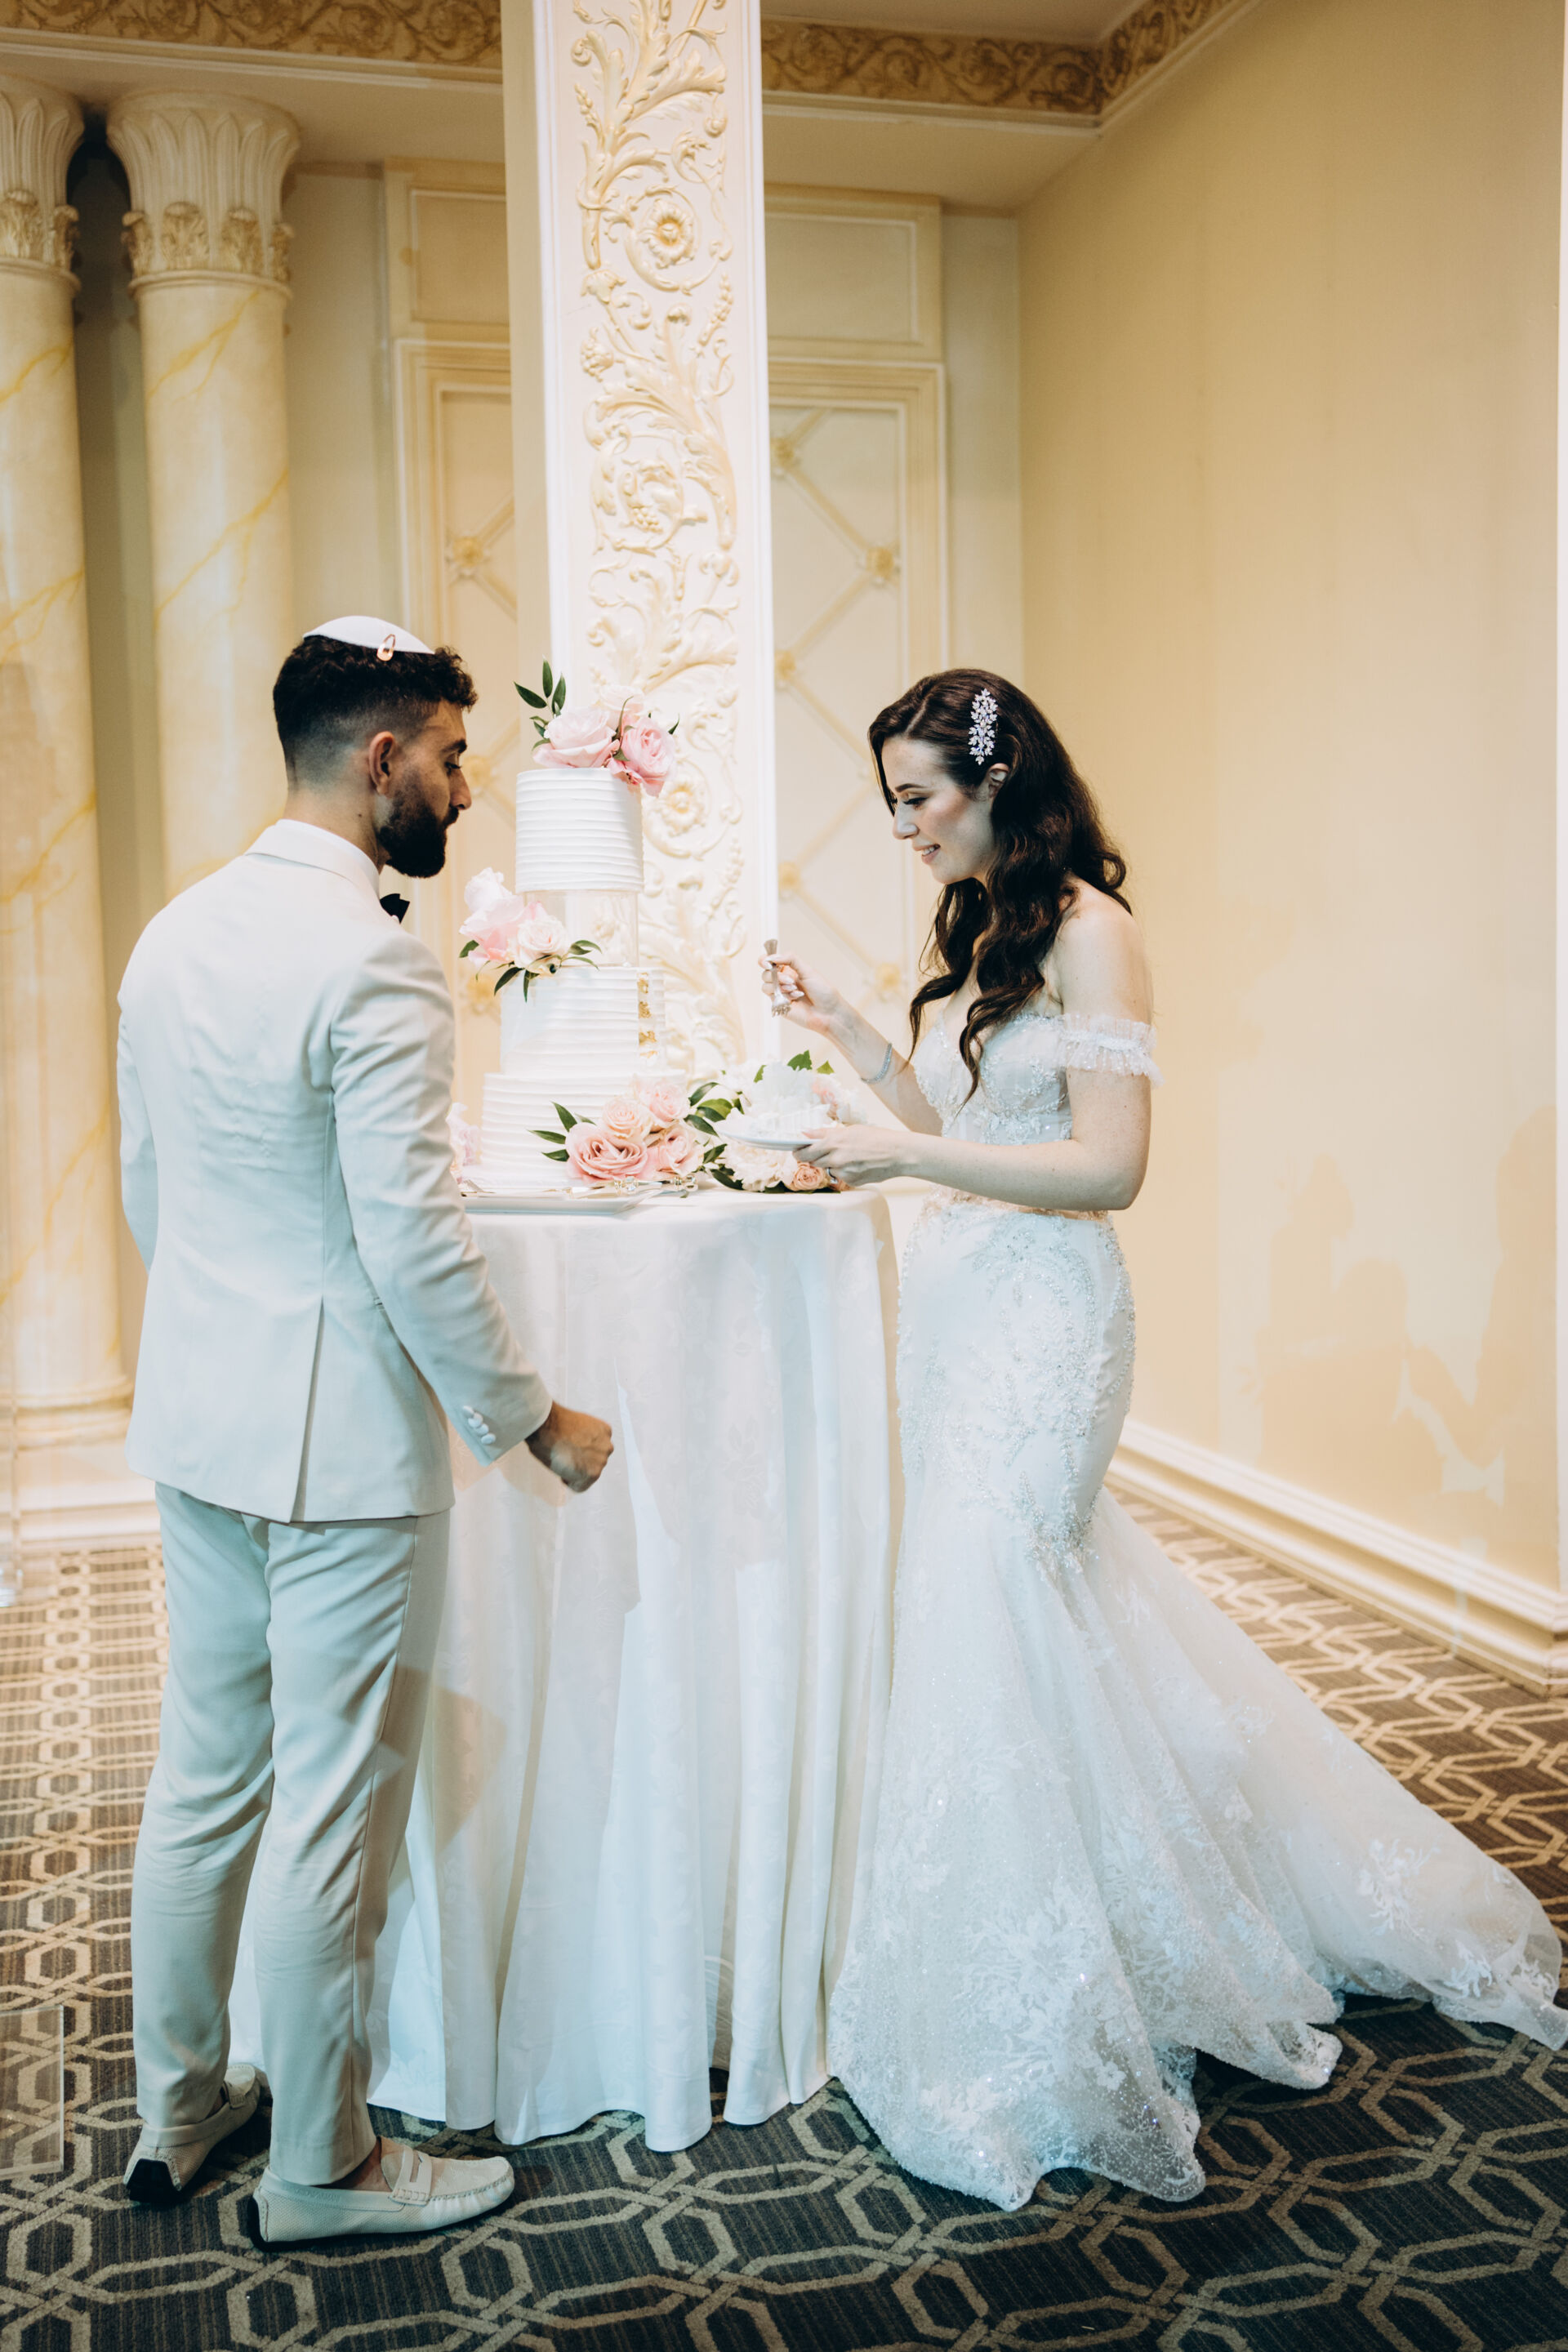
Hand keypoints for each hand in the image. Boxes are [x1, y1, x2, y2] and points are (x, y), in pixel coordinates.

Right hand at [526, 1401, 613, 1492]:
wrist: (548, 1427)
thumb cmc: (555, 1424)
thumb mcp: (577, 1426)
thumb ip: (583, 1439)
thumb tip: (575, 1448)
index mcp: (604, 1431)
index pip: (597, 1449)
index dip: (581, 1452)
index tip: (571, 1451)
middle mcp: (607, 1446)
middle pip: (595, 1463)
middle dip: (581, 1463)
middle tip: (565, 1458)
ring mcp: (601, 1461)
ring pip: (588, 1475)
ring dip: (575, 1472)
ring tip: (561, 1461)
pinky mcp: (593, 1474)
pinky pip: (580, 1487)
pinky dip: (569, 1483)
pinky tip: (561, 1470)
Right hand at [758, 945, 842, 1039]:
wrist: (828, 1011)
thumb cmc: (822, 991)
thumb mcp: (808, 970)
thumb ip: (790, 959)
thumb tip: (773, 957)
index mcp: (789, 970)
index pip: (770, 962)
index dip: (764, 960)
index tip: (768, 963)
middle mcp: (783, 981)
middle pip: (765, 973)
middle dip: (776, 976)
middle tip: (790, 980)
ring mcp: (780, 993)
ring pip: (765, 986)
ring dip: (779, 985)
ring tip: (794, 989)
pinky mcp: (779, 1005)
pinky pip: (772, 997)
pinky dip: (784, 995)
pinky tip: (797, 997)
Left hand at [791, 1125, 912, 1188]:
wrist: (898, 1154)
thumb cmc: (877, 1138)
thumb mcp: (850, 1130)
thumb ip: (826, 1133)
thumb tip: (805, 1132)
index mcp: (834, 1142)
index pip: (806, 1150)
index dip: (798, 1151)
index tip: (796, 1150)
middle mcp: (836, 1158)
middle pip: (813, 1162)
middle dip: (812, 1158)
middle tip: (816, 1153)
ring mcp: (843, 1172)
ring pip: (828, 1169)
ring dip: (831, 1163)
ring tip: (847, 1155)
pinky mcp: (851, 1182)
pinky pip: (841, 1176)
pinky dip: (845, 1171)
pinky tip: (857, 1164)